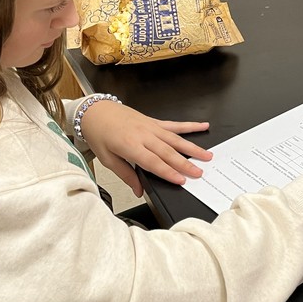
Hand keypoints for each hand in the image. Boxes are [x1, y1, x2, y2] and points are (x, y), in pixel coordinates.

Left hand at [77, 100, 211, 196]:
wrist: (96, 111)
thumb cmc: (99, 134)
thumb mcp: (107, 159)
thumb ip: (125, 175)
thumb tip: (138, 190)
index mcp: (130, 145)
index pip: (153, 162)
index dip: (168, 172)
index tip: (182, 180)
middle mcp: (143, 135)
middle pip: (168, 152)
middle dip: (185, 163)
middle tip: (199, 172)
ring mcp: (151, 127)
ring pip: (175, 139)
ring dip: (192, 148)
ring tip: (206, 155)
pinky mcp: (154, 121)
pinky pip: (174, 125)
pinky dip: (190, 126)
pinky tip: (203, 126)